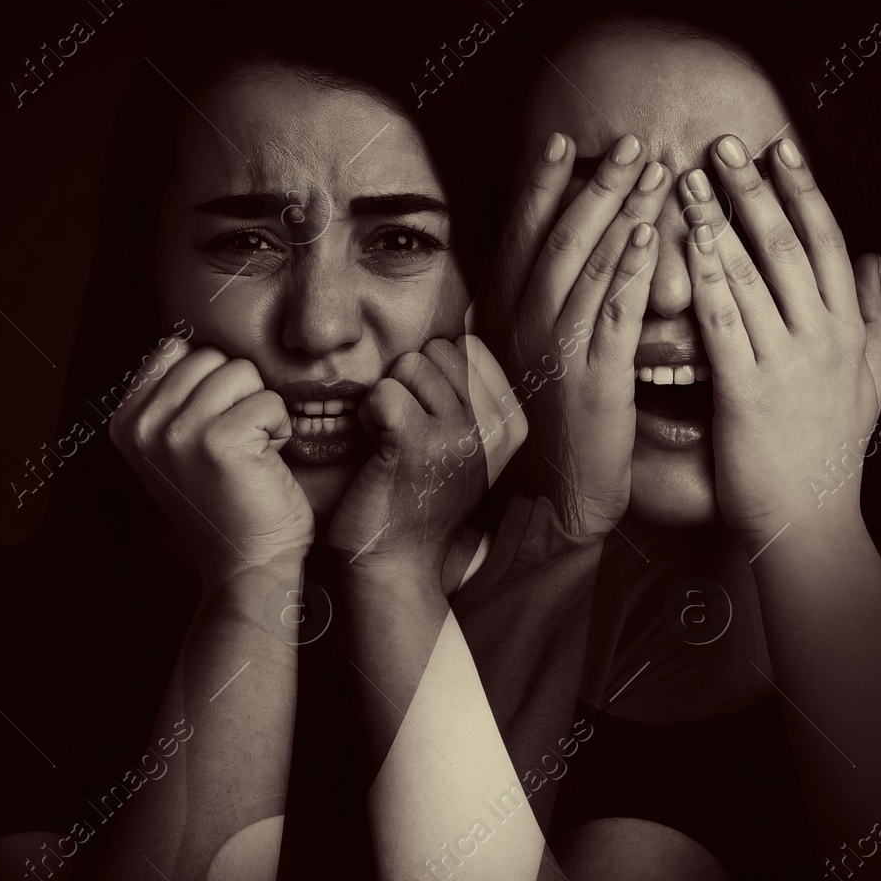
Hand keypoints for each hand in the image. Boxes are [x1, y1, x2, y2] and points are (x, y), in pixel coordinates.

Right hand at [108, 338, 313, 578]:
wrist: (247, 565)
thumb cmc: (226, 502)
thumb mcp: (178, 446)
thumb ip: (172, 395)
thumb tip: (186, 341)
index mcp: (127, 421)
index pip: (175, 350)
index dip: (211, 384)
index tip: (213, 432)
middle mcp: (143, 425)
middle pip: (211, 356)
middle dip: (238, 394)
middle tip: (238, 445)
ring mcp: (177, 432)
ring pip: (242, 372)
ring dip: (261, 410)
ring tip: (251, 454)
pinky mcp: (219, 441)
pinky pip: (270, 400)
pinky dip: (281, 429)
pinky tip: (266, 465)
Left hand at [328, 335, 525, 576]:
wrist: (396, 564)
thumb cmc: (420, 496)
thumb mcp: (466, 439)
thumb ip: (473, 384)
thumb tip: (469, 316)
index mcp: (513, 422)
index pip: (467, 346)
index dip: (435, 377)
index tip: (432, 424)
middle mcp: (495, 427)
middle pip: (435, 350)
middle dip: (411, 384)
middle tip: (409, 435)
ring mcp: (460, 435)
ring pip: (406, 365)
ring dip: (387, 401)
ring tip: (395, 445)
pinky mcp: (417, 444)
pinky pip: (381, 392)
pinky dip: (367, 418)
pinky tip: (378, 452)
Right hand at [486, 131, 664, 534]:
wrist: (549, 499)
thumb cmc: (545, 427)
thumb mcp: (524, 359)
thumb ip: (532, 309)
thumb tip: (548, 260)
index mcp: (503, 315)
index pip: (523, 234)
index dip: (543, 184)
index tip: (565, 141)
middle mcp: (522, 326)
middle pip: (560, 237)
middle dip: (598, 184)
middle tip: (631, 143)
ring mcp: (555, 351)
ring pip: (589, 265)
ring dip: (625, 212)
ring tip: (656, 171)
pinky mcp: (594, 380)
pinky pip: (614, 314)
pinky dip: (632, 271)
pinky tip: (652, 237)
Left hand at [678, 135, 880, 545]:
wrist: (810, 521)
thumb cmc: (830, 452)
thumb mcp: (869, 379)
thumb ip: (873, 316)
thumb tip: (876, 259)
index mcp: (848, 329)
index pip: (829, 242)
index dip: (804, 190)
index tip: (780, 148)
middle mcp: (822, 337)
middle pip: (790, 246)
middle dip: (755, 190)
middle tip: (724, 144)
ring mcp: (787, 363)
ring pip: (753, 277)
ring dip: (718, 224)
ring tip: (688, 182)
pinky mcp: (748, 392)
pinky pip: (724, 326)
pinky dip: (705, 282)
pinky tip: (683, 249)